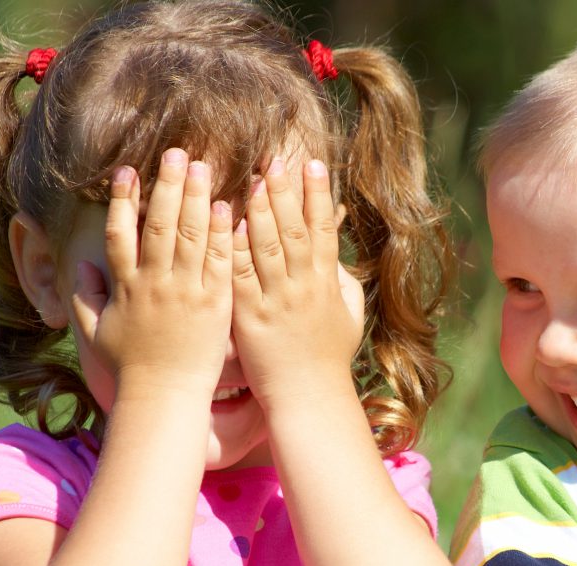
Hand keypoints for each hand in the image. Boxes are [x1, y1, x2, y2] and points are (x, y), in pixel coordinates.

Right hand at [71, 150, 233, 398]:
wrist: (165, 396)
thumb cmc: (132, 368)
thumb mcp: (99, 332)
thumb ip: (87, 297)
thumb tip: (80, 267)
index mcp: (126, 286)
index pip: (121, 233)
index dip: (123, 200)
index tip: (127, 171)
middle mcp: (155, 283)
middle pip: (160, 224)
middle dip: (168, 185)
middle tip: (177, 153)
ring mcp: (186, 291)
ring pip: (191, 235)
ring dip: (197, 198)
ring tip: (203, 166)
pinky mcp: (215, 303)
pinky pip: (220, 262)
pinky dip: (222, 233)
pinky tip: (228, 207)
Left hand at [230, 157, 362, 408]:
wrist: (308, 396)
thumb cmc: (328, 357)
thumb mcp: (349, 314)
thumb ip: (342, 281)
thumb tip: (333, 251)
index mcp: (326, 283)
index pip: (323, 230)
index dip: (318, 195)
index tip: (313, 164)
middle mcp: (303, 286)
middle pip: (293, 230)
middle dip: (284, 193)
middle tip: (274, 159)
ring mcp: (276, 300)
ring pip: (267, 246)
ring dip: (258, 210)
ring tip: (250, 178)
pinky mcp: (249, 315)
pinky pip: (240, 275)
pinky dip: (234, 247)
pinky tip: (227, 222)